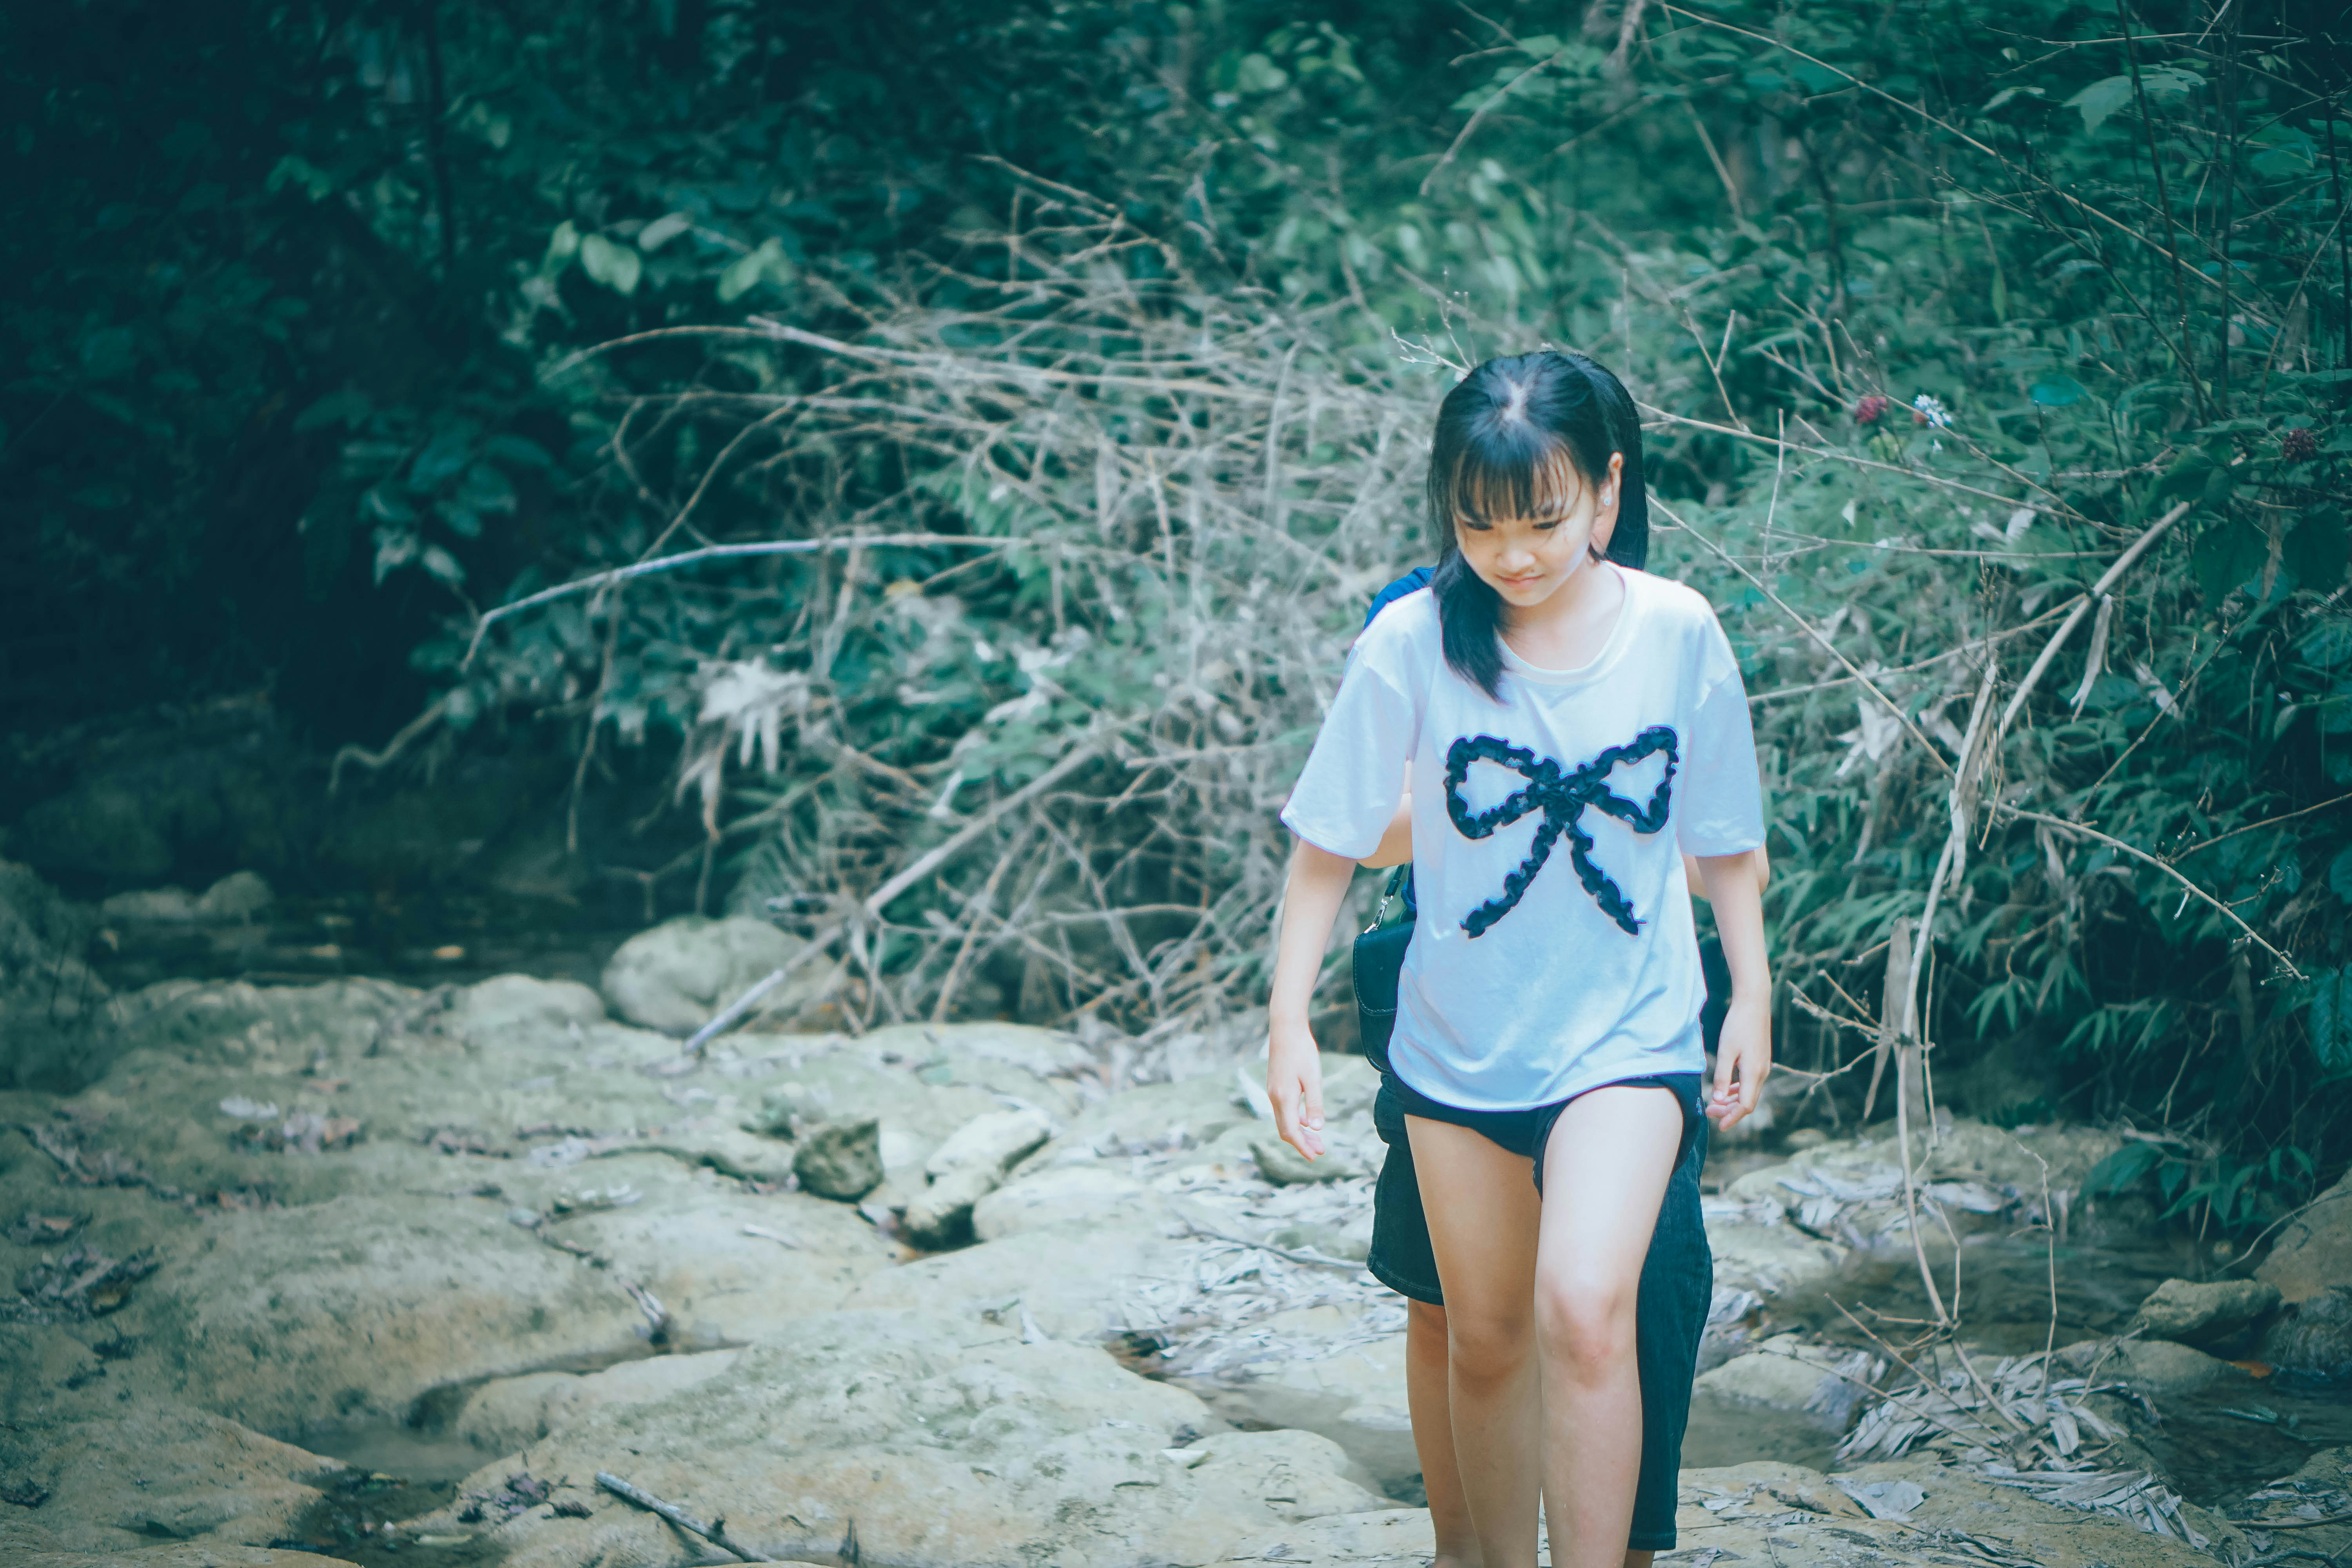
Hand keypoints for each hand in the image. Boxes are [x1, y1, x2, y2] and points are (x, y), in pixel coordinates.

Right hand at [1266, 1020, 1325, 1159]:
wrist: (1285, 1028)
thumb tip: (1317, 1128)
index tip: (1315, 1157)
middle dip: (1302, 1143)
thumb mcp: (1313, 1078)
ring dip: (1300, 1132)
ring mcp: (1273, 1091)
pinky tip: (1307, 1121)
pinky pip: (1284, 1110)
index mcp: (1284, 1098)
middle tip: (1320, 1151)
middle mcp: (1275, 1097)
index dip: (1302, 1147)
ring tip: (1316, 1139)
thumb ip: (1314, 1104)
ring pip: (1284, 1120)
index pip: (1291, 1132)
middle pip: (1286, 1129)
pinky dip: (1295, 1120)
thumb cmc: (1302, 1050)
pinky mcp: (1275, 1085)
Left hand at [1707, 992, 1771, 1131]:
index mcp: (1754, 1073)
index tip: (1719, 1126)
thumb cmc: (1738, 1025)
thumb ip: (1721, 1077)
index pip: (1745, 1106)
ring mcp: (1763, 1067)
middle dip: (1728, 1111)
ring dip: (1732, 1101)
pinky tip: (1725, 1089)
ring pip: (1749, 1093)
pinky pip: (1750, 1083)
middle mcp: (1762, 1073)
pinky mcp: (1760, 1061)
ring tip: (1714, 1103)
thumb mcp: (1726, 1051)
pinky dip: (1737, 1090)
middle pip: (1747, 1102)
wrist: (1754, 1004)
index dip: (1732, 1118)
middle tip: (1709, 1112)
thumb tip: (1717, 1099)